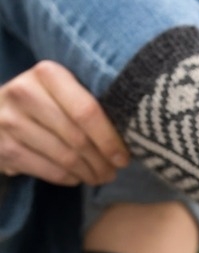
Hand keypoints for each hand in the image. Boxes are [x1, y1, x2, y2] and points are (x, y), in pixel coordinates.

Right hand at [0, 61, 129, 185]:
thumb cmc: (45, 101)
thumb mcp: (63, 90)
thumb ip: (90, 103)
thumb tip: (132, 134)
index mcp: (48, 73)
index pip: (87, 111)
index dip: (110, 139)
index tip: (124, 157)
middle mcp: (24, 92)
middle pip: (78, 137)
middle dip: (102, 160)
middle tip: (115, 171)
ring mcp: (9, 121)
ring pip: (65, 157)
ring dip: (89, 172)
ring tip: (102, 177)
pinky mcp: (2, 147)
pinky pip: (47, 170)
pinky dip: (69, 178)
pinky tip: (78, 177)